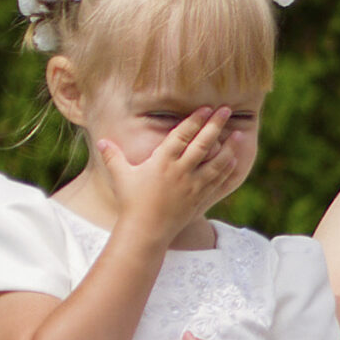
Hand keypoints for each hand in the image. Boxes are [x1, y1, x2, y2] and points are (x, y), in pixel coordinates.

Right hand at [96, 107, 238, 244]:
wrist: (146, 231)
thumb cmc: (132, 202)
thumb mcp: (121, 177)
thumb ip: (113, 157)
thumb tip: (101, 141)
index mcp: (163, 162)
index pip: (182, 135)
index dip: (195, 120)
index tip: (206, 108)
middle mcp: (181, 171)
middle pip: (203, 144)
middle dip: (216, 125)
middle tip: (227, 110)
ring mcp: (193, 186)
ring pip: (216, 163)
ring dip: (229, 147)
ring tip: (239, 135)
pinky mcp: (200, 199)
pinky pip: (218, 182)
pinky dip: (227, 170)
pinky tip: (234, 160)